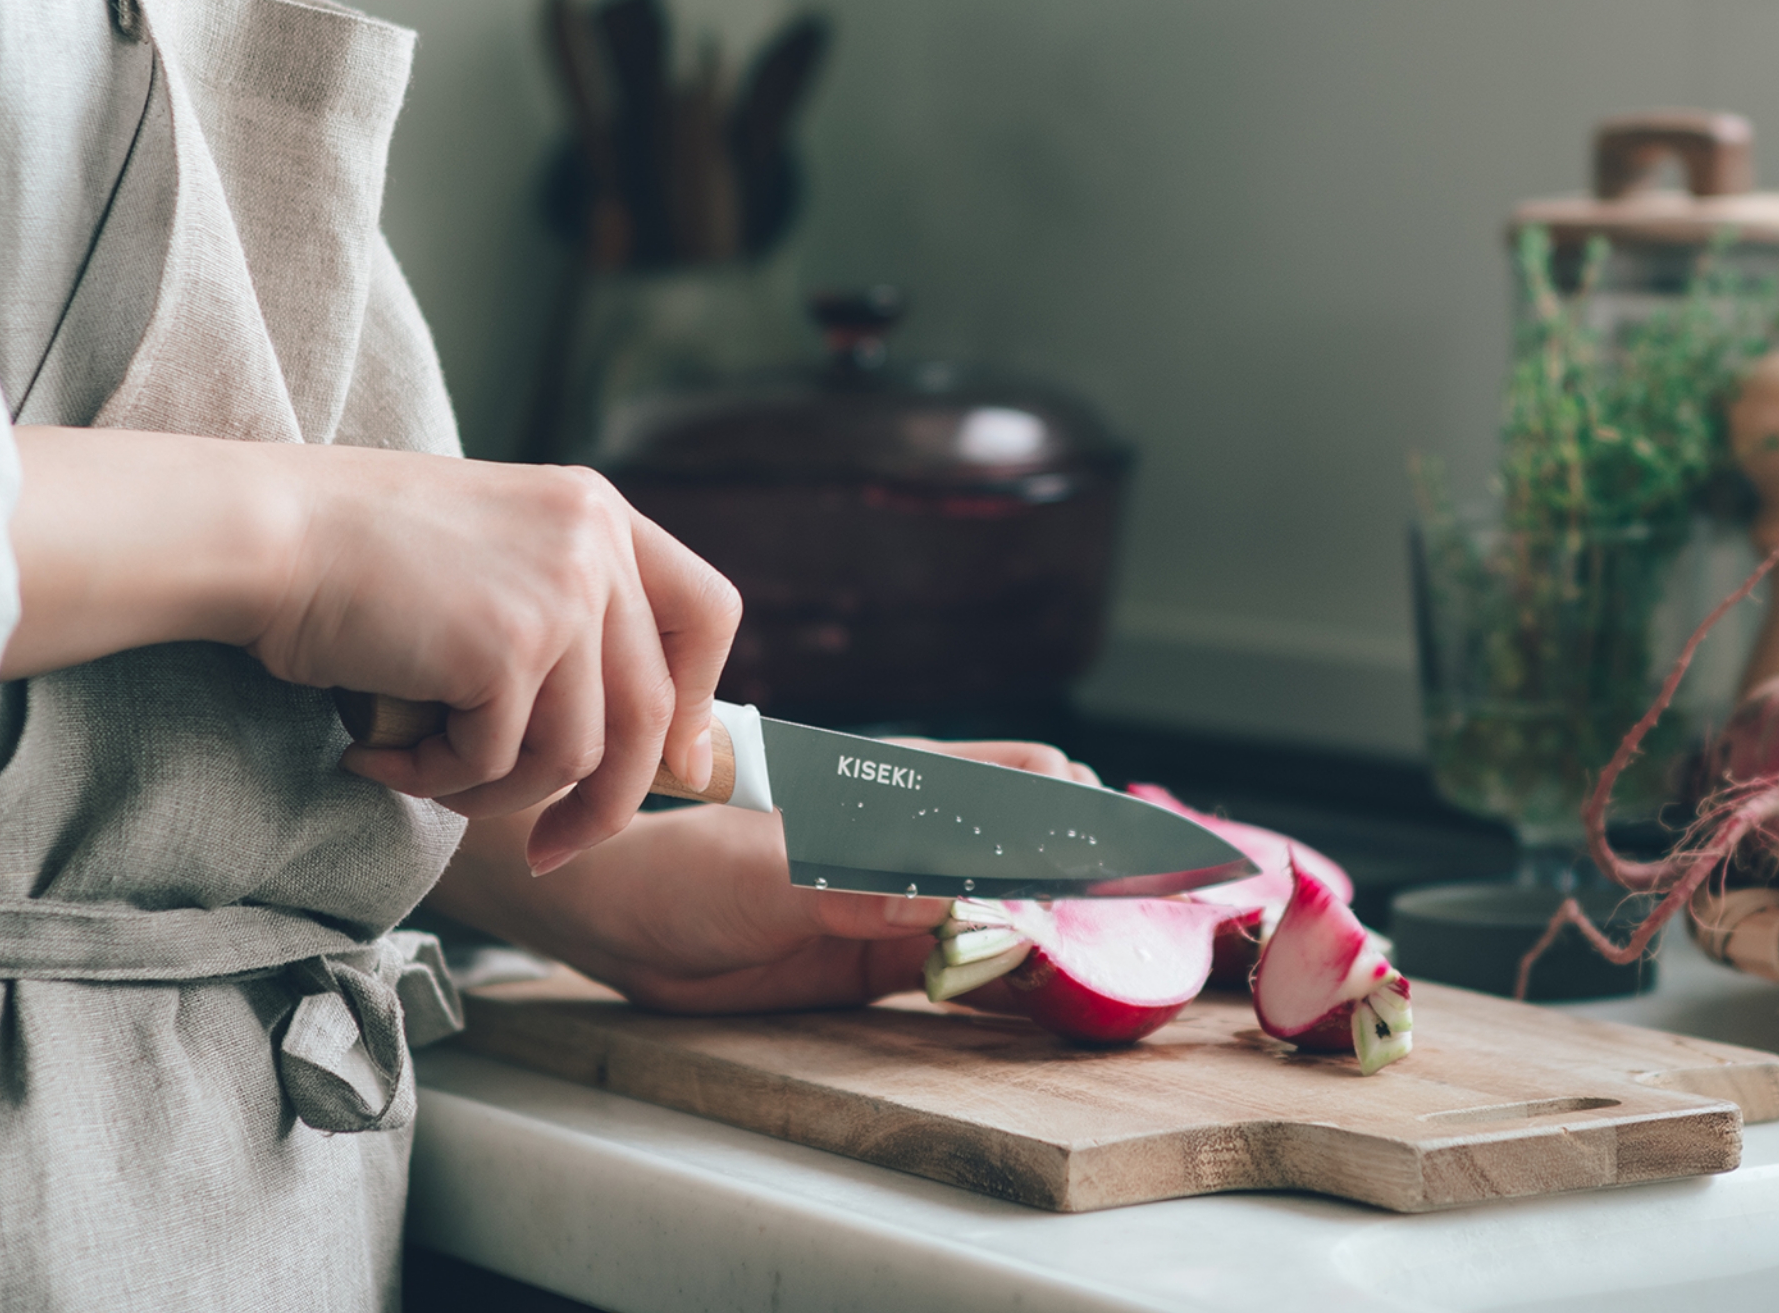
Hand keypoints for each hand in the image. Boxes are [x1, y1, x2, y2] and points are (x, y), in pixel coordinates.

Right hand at [1, 429, 740, 873]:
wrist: (263, 532)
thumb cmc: (350, 557)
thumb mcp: (488, 559)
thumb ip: (562, 618)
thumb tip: (648, 745)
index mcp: (596, 510)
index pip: (708, 612)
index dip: (697, 701)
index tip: (669, 766)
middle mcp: (594, 542)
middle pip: (651, 711)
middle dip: (606, 804)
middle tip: (551, 852)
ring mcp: (560, 592)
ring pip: (574, 756)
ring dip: (495, 794)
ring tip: (418, 772)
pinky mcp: (510, 646)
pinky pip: (501, 764)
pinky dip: (438, 781)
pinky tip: (379, 754)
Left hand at [424, 739, 1101, 1013]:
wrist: (609, 903)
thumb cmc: (680, 858)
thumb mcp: (771, 874)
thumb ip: (859, 884)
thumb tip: (953, 899)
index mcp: (904, 794)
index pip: (1031, 783)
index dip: (1095, 814)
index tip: (1157, 858)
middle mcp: (918, 841)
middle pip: (1039, 849)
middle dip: (1101, 879)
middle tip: (1169, 921)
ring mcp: (904, 901)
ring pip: (1012, 912)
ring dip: (1062, 935)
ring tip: (1130, 966)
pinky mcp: (880, 958)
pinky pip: (966, 969)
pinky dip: (1013, 979)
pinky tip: (1053, 995)